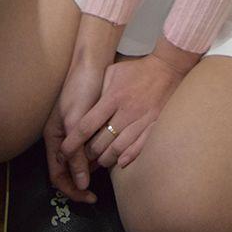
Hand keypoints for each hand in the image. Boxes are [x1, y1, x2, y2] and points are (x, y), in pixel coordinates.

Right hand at [43, 58, 106, 203]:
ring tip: (104, 173)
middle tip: (97, 192)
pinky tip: (108, 156)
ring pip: (79, 161)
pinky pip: (89, 148)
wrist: (93, 63)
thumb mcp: (76, 122)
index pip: (57, 175)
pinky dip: (96, 156)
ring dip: (89, 170)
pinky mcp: (87, 124)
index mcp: (53, 138)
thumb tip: (82, 183)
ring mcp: (74, 131)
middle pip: (68, 171)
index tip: (89, 196)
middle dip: (81, 182)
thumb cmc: (81, 89)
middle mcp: (62, 137)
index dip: (71, 189)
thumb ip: (76, 152)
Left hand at [61, 54, 184, 171]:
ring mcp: (141, 121)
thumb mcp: (113, 72)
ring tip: (99, 160)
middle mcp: (126, 112)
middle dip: (88, 154)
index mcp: (113, 98)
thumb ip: (99, 90)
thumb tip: (84, 109)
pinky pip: (138, 149)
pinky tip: (119, 162)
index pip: (87, 126)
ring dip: (105, 159)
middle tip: (83, 157)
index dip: (73, 142)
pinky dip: (126, 159)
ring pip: (117, 151)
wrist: (167, 69)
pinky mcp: (154, 127)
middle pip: (100, 143)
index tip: (64, 152)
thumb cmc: (137, 70)